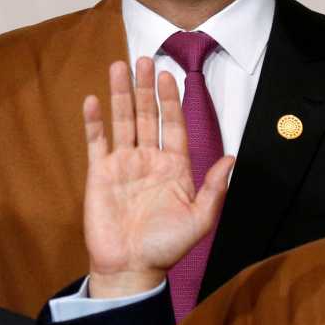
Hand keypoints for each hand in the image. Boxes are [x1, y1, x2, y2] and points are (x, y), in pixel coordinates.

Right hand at [82, 59, 233, 298]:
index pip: (174, 125)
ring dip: (120, 94)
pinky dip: (94, 121)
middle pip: (147, 115)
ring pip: (122, 121)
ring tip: (118, 67)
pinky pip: (96, 141)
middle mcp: (148, 159)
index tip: (170, 75)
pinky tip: (92, 100)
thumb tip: (231, 158)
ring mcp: (122, 164)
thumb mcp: (200, 219)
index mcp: (174, 167)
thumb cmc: (166, 246)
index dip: (172, 100)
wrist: (130, 266)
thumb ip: (214, 188)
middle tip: (143, 58)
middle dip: (145, 87)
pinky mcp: (99, 173)